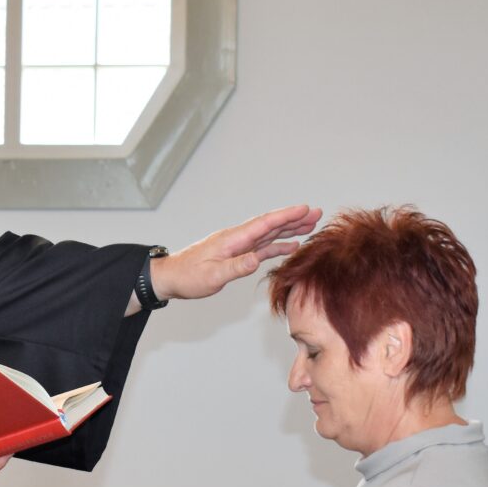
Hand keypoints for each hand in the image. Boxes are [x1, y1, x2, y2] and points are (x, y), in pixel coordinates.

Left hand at [149, 204, 321, 303]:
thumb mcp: (212, 276)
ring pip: (268, 235)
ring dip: (289, 229)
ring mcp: (237, 246)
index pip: (263, 224)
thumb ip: (235, 268)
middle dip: (294, 218)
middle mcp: (236, 239)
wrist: (170, 278)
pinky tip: (290, 246)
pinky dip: (277, 246)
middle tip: (317, 213)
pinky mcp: (235, 255)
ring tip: (311, 225)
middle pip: (270, 225)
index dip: (285, 216)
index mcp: (232, 240)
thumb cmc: (187, 277)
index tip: (306, 208)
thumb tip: (256, 260)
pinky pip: (261, 247)